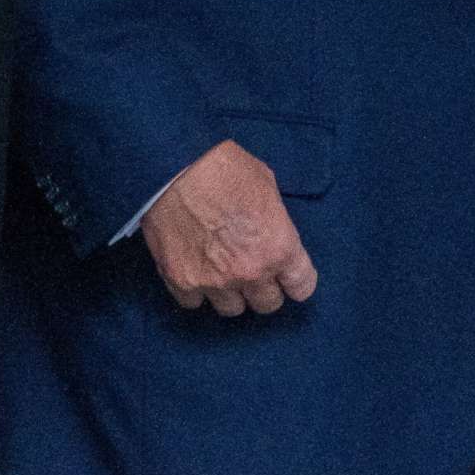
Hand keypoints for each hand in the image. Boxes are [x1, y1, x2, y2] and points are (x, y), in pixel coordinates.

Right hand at [139, 140, 317, 315]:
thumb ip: (274, 221)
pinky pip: (195, 303)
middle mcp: (251, 272)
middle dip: (264, 287)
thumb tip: (271, 233)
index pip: (301, 288)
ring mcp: (215, 282)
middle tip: (252, 267)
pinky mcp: (181, 282)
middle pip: (268, 304)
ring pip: (232, 309)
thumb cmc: (224, 167)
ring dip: (231, 292)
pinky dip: (196, 290)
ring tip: (222, 269)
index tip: (287, 274)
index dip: (295, 280)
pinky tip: (195, 269)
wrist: (173, 166)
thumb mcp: (267, 185)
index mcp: (279, 247)